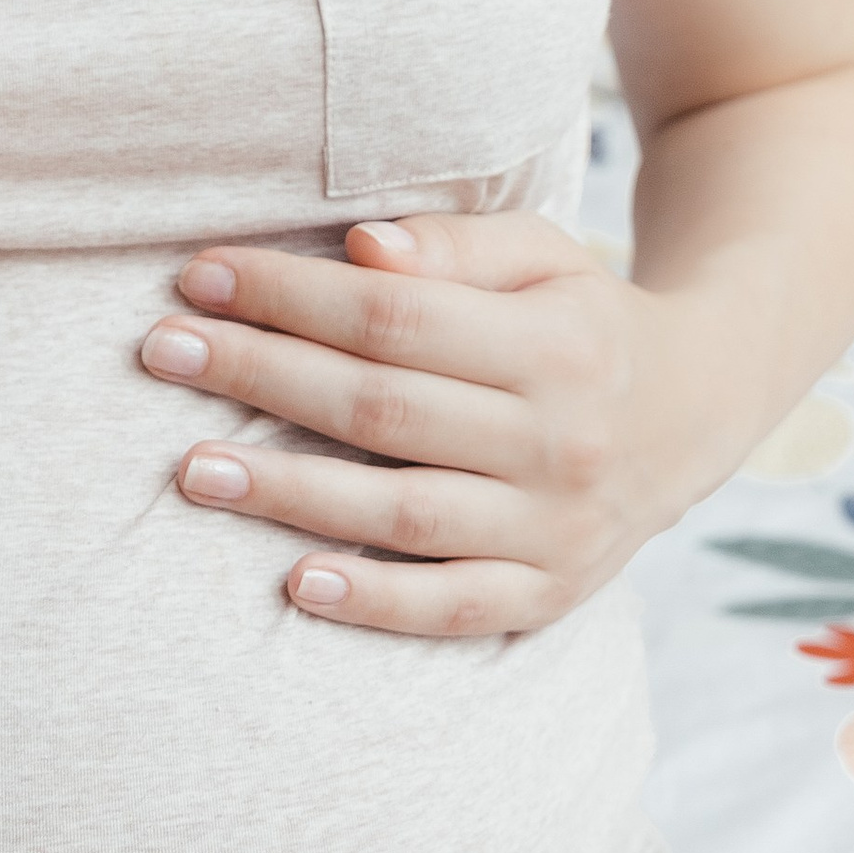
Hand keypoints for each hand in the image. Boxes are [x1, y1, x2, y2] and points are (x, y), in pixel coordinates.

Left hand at [139, 213, 718, 638]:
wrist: (694, 411)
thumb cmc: (580, 317)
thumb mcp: (542, 254)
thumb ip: (454, 246)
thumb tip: (359, 251)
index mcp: (555, 343)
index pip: (394, 317)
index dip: (289, 295)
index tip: (199, 276)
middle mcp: (559, 439)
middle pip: (382, 409)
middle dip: (259, 375)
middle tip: (159, 351)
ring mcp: (556, 526)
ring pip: (402, 513)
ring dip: (287, 494)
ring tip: (190, 468)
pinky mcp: (551, 594)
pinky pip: (453, 606)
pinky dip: (375, 602)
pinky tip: (294, 584)